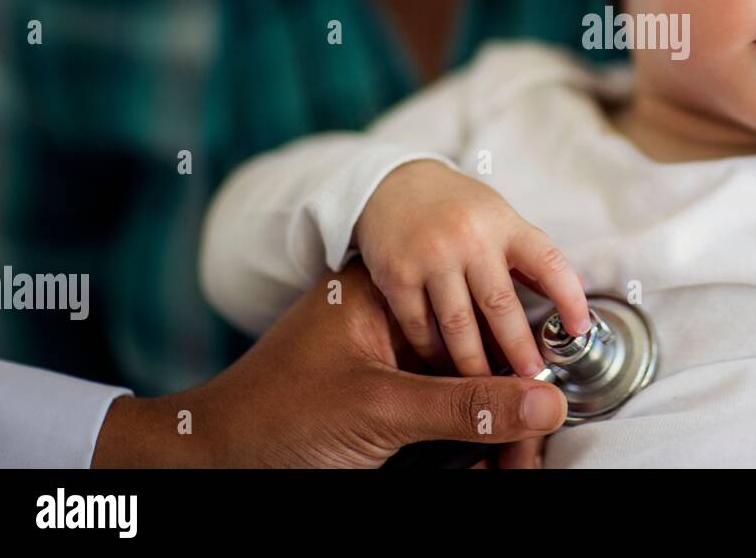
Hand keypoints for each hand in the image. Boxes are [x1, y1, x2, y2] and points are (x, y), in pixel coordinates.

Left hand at [92, 260, 566, 466]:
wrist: (206, 461)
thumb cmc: (274, 416)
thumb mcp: (378, 410)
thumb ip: (463, 406)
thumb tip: (543, 402)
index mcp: (385, 290)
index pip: (474, 306)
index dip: (519, 354)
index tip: (548, 400)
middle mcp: (393, 318)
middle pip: (476, 351)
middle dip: (509, 404)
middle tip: (530, 450)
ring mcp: (389, 360)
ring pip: (464, 387)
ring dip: (492, 428)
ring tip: (513, 465)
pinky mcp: (386, 398)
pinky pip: (443, 412)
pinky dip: (466, 441)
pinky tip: (486, 464)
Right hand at [354, 159, 590, 376]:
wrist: (392, 183)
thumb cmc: (456, 206)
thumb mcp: (498, 217)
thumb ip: (527, 257)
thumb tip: (573, 293)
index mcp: (503, 224)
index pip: (547, 261)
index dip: (569, 297)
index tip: (580, 328)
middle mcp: (470, 238)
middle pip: (500, 304)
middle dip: (519, 346)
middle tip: (532, 376)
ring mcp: (431, 256)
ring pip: (458, 324)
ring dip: (476, 363)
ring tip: (489, 386)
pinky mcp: (397, 275)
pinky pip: (420, 326)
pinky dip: (434, 353)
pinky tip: (445, 370)